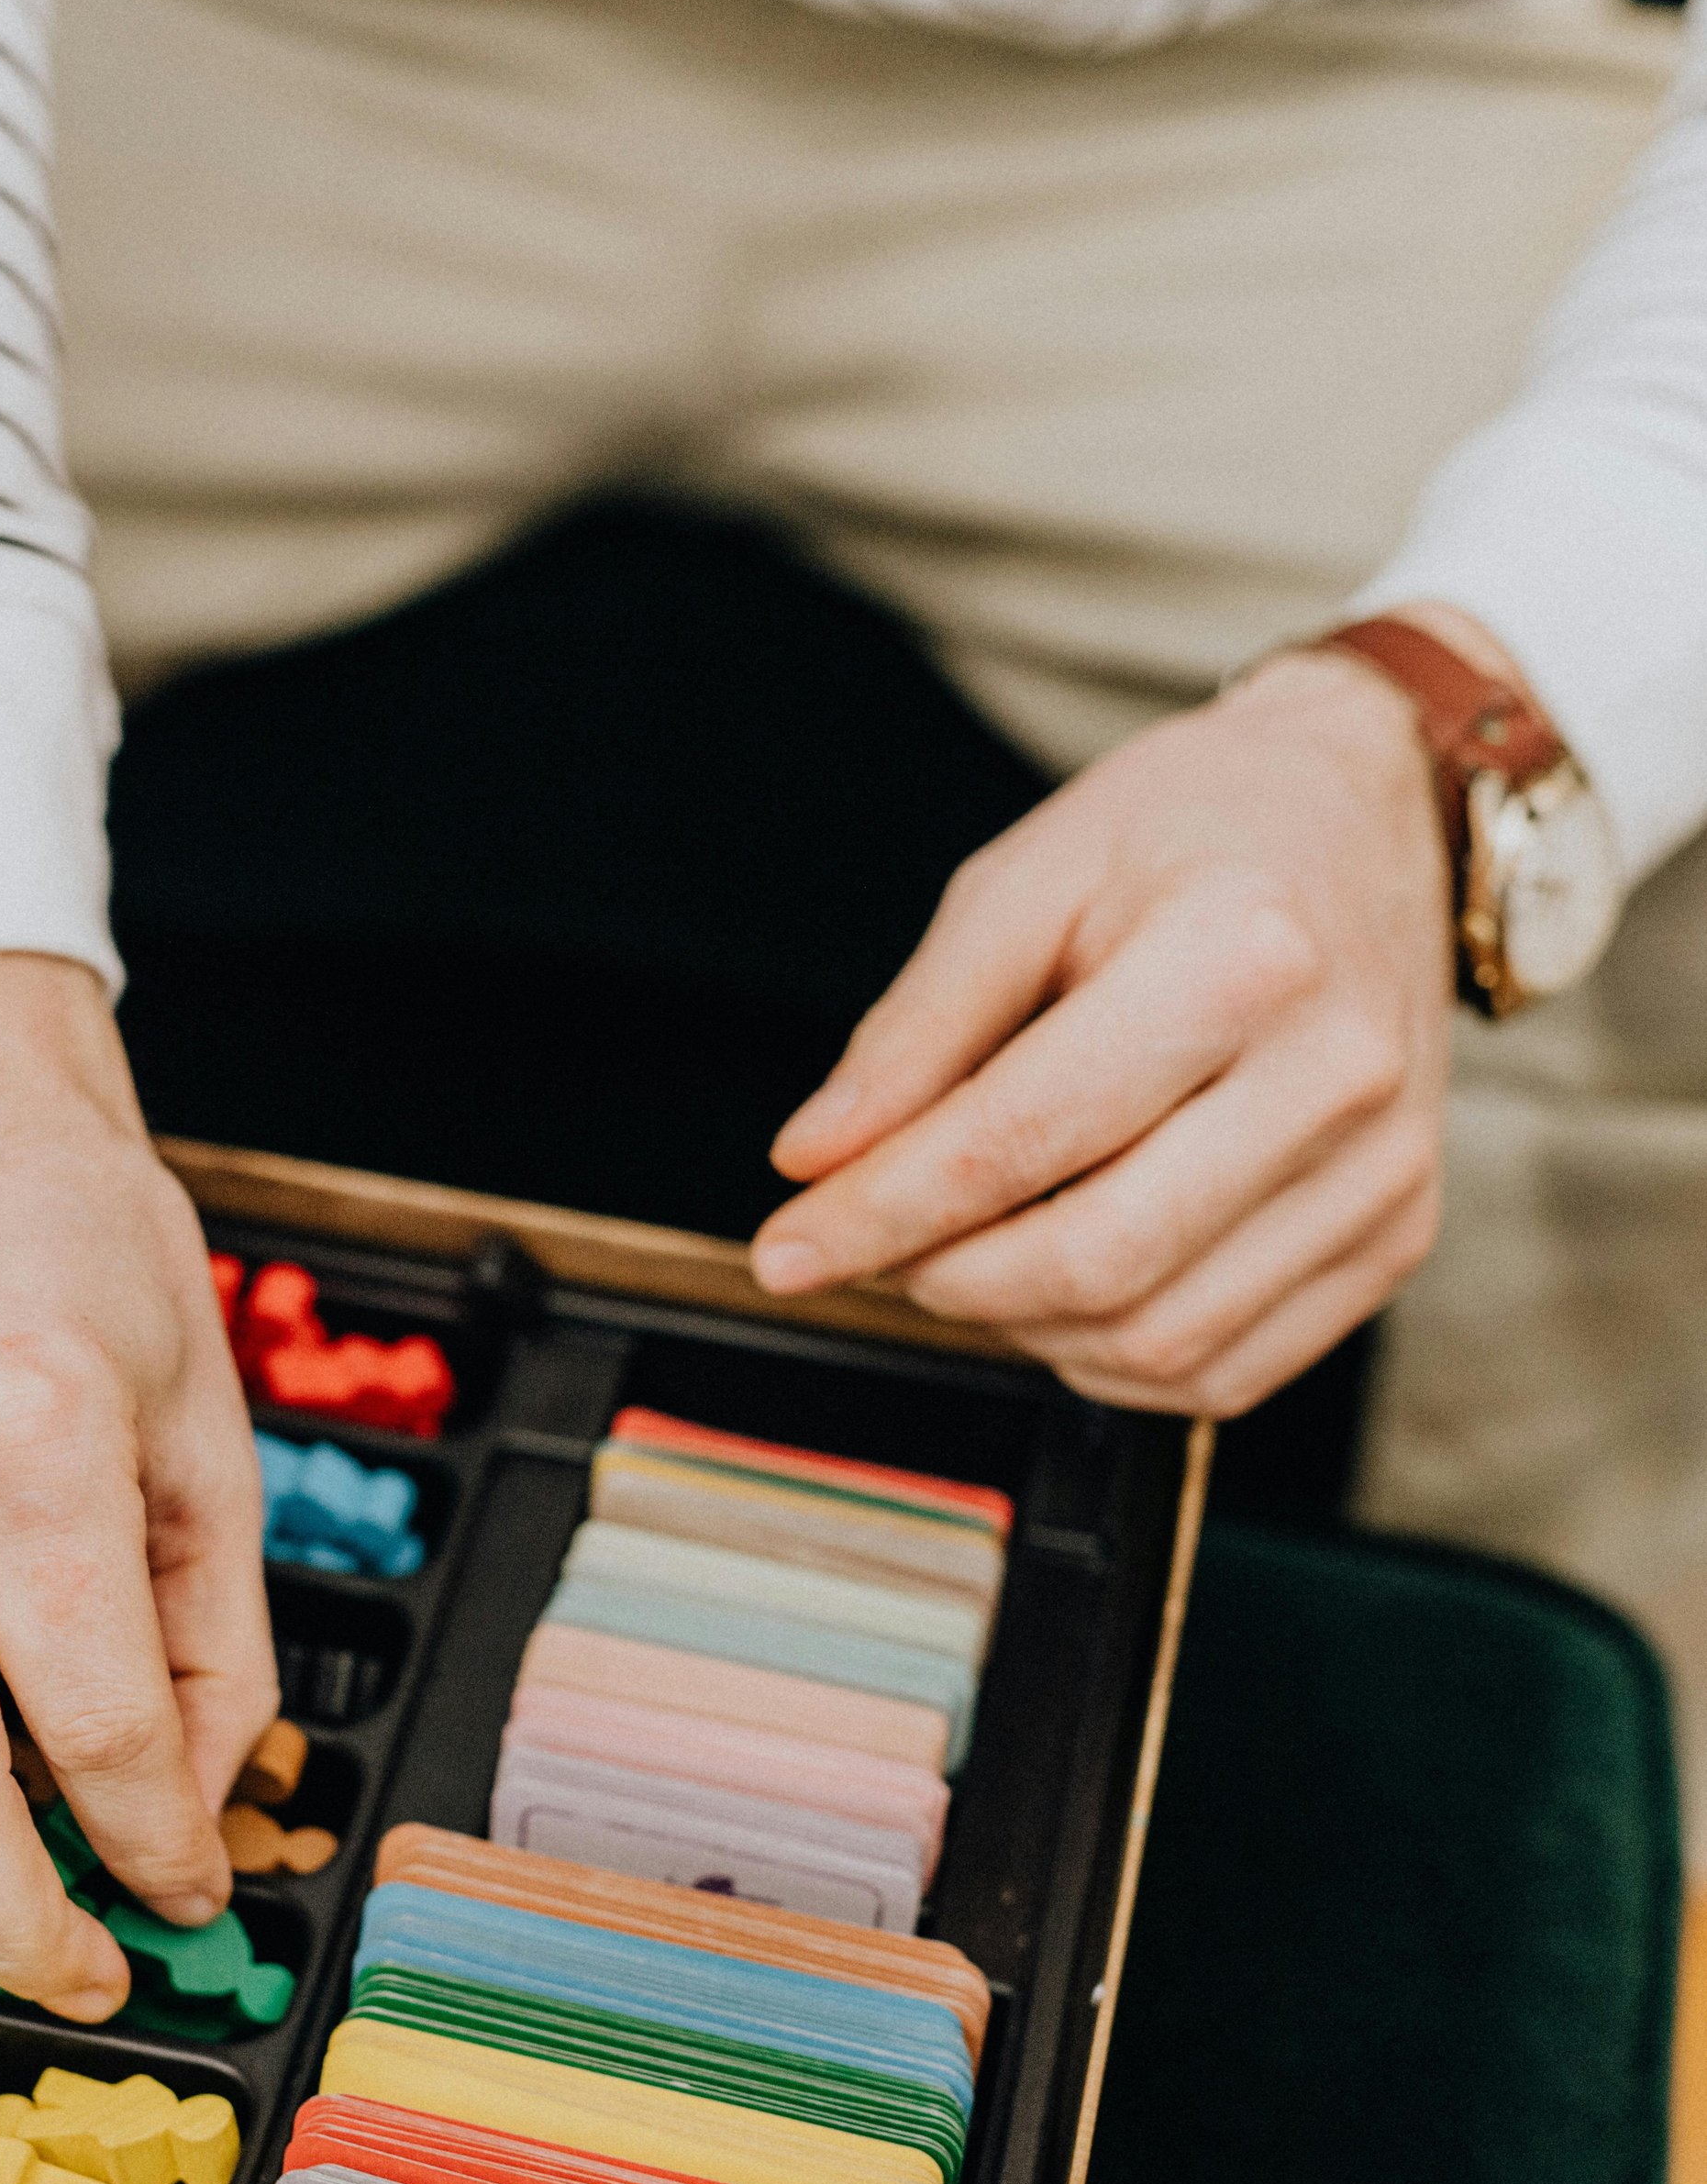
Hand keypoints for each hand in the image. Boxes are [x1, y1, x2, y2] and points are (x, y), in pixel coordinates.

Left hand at [751, 616, 1480, 1417]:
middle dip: (944, 1281)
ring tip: (967, 1255)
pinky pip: (1226, 1370)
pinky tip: (1062, 1292)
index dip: (878, 1215)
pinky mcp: (1399, 1234)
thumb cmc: (1188, 834)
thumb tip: (813, 1164)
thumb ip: (915, 1031)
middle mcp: (1335, 1073)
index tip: (785, 1251)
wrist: (1371, 813)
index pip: (1018, 1140)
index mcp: (1239, 954)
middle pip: (1093, 1262)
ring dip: (1023, 1328)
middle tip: (875, 1248)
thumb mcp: (1025, 881)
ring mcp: (1383, 1169)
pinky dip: (1113, 1360)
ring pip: (1157, 1340)